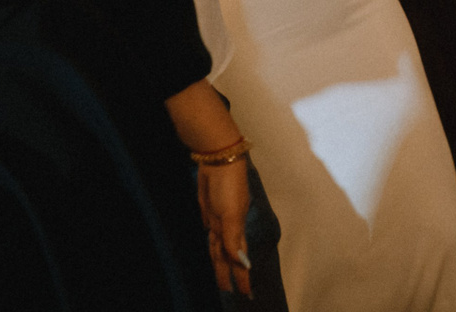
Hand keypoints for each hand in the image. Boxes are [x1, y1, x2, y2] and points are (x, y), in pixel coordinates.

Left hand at [197, 158, 252, 296]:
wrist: (219, 160)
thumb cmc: (228, 186)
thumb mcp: (232, 214)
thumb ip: (235, 239)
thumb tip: (242, 263)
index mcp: (234, 231)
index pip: (238, 261)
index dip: (242, 278)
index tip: (247, 294)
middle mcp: (227, 228)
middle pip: (227, 257)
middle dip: (230, 275)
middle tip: (232, 292)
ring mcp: (218, 219)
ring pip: (219, 247)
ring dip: (220, 261)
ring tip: (222, 275)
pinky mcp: (209, 210)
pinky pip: (211, 232)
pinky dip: (213, 242)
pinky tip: (212, 243)